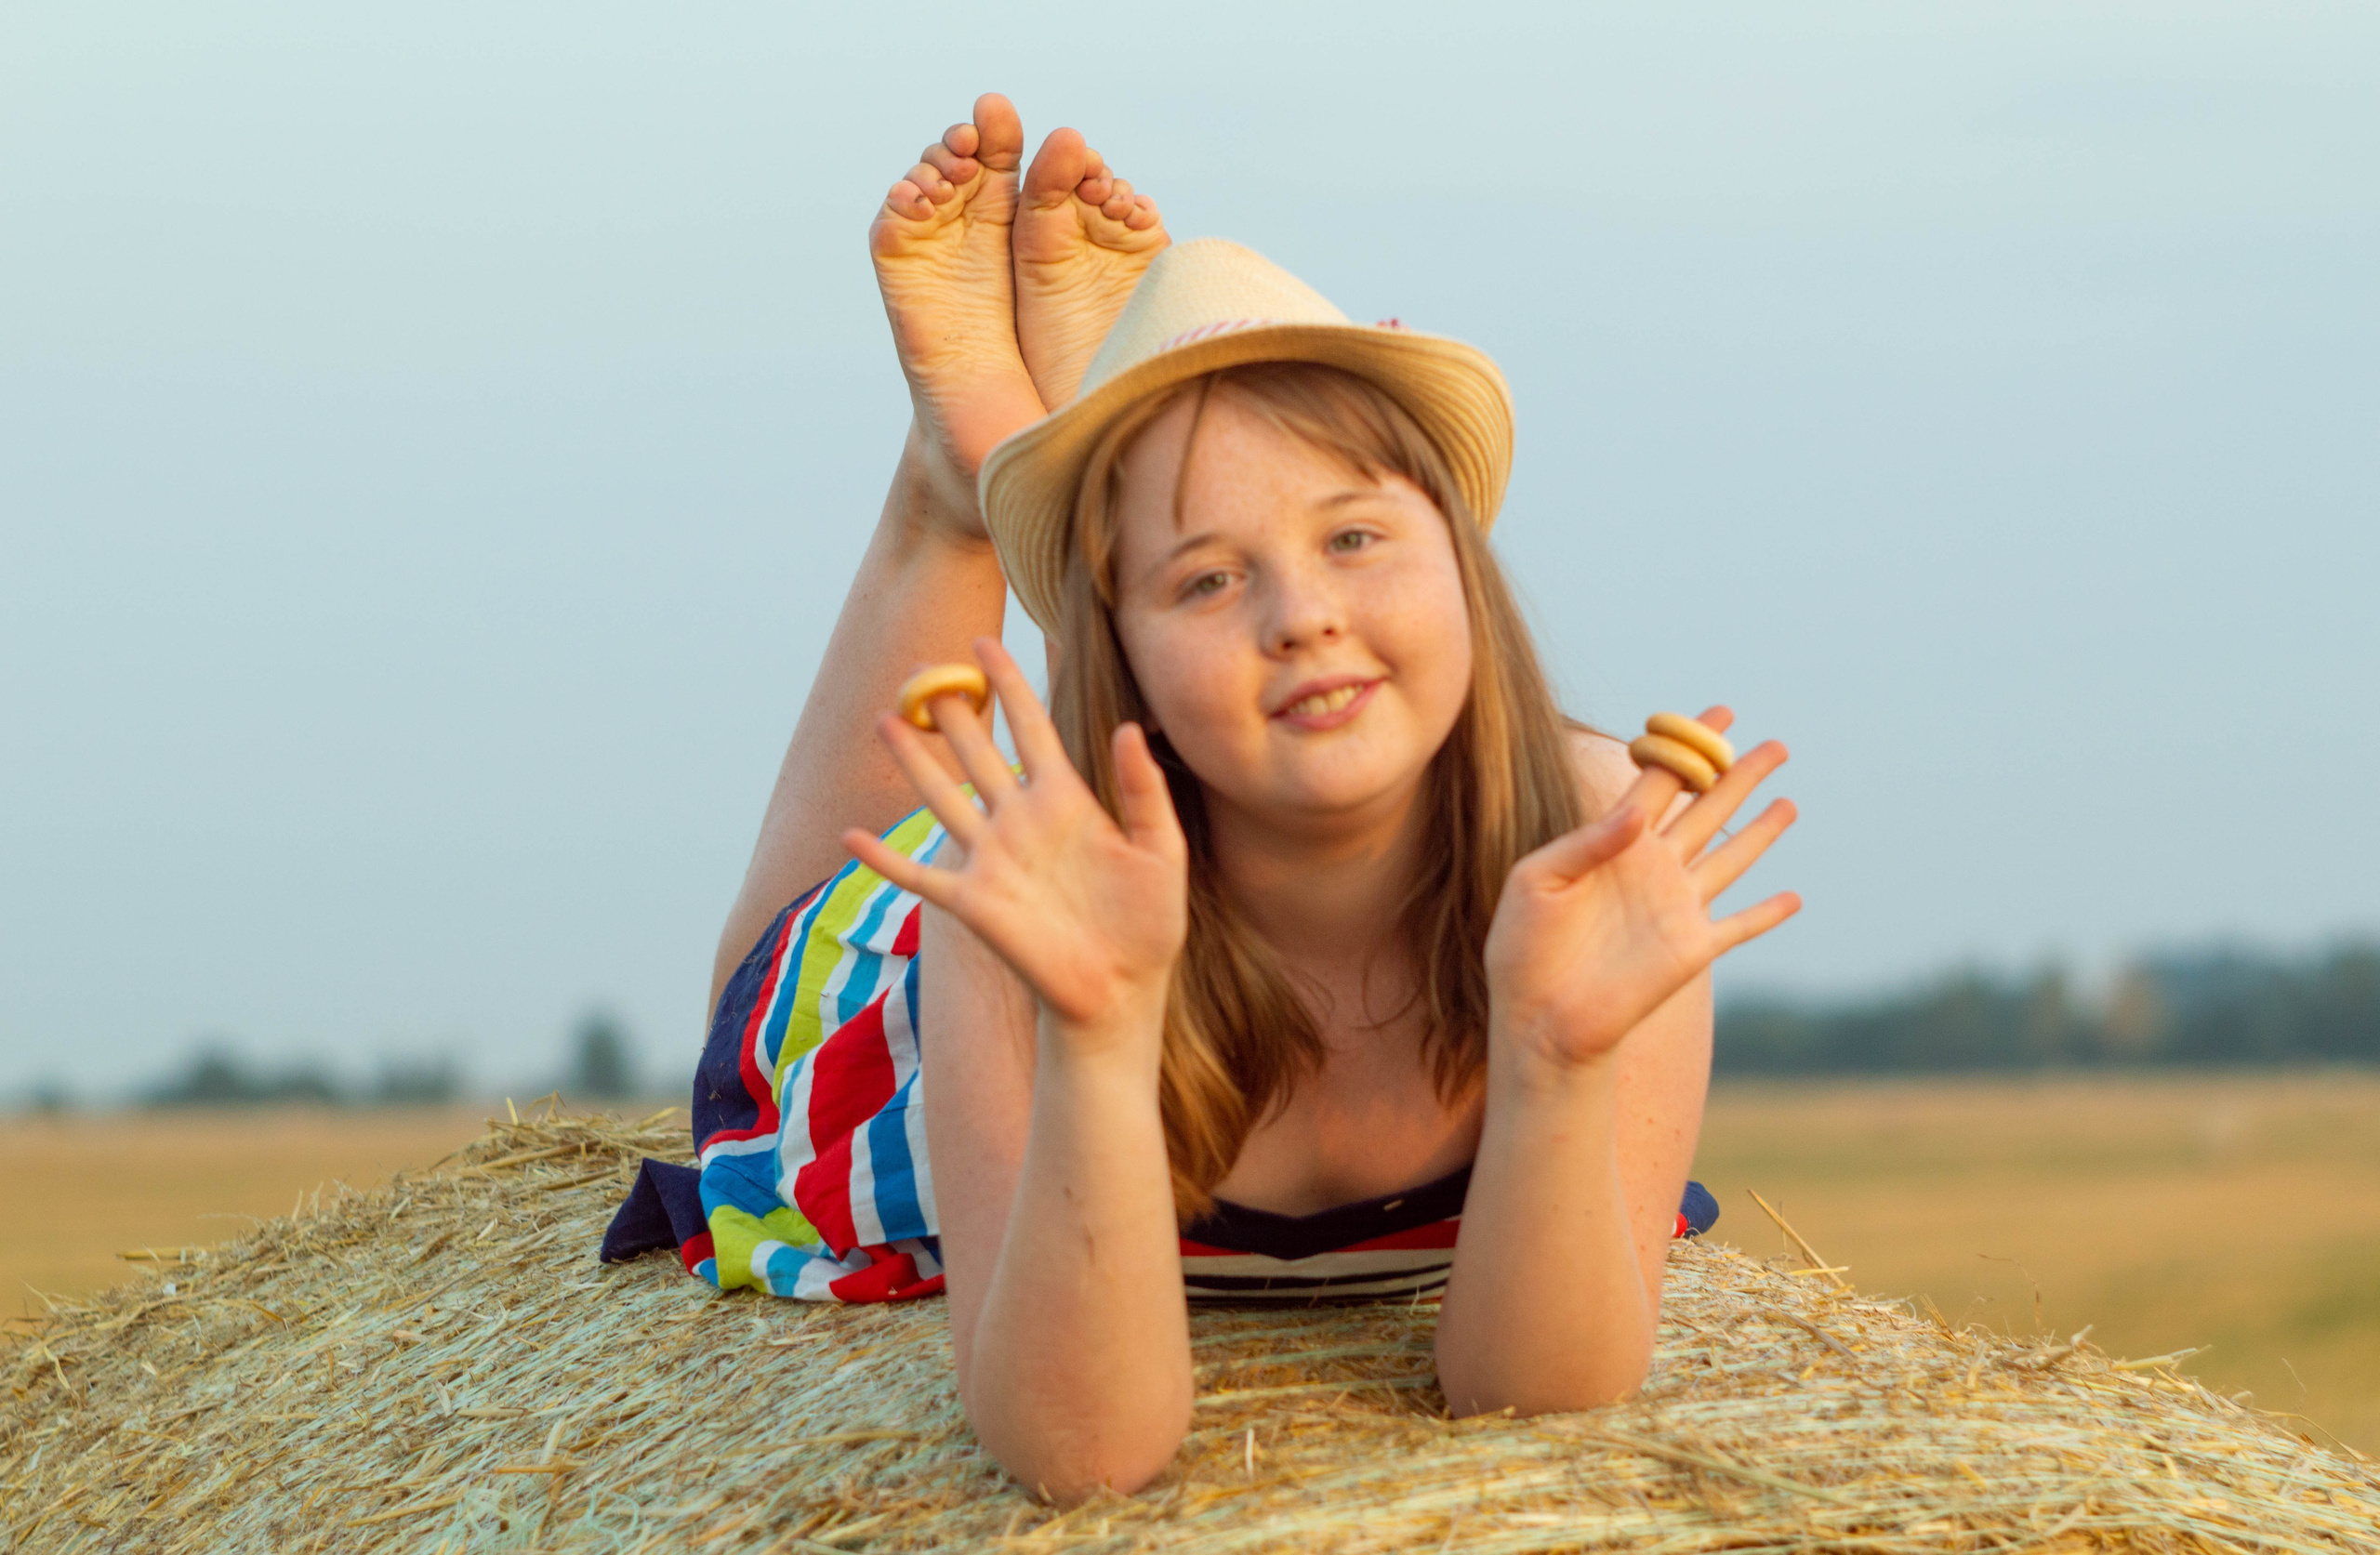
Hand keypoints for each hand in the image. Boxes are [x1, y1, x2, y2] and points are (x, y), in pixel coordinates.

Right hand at [843, 639, 1188, 1043]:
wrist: (1123, 989)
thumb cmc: (1148, 922)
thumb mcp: (1161, 850)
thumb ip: (1143, 791)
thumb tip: (1129, 728)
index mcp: (1065, 800)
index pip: (1031, 727)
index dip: (1009, 684)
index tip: (985, 642)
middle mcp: (1020, 820)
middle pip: (976, 752)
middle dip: (950, 711)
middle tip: (922, 670)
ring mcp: (993, 859)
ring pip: (942, 797)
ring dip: (912, 761)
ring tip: (885, 720)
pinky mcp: (974, 902)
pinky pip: (920, 875)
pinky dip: (884, 859)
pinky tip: (849, 836)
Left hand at [1483, 708, 1798, 1072]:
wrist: (1538, 1017)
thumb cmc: (1522, 947)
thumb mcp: (1536, 881)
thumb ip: (1585, 843)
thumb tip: (1638, 811)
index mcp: (1612, 842)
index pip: (1659, 781)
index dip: (1690, 746)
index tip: (1720, 714)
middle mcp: (1651, 867)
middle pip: (1706, 808)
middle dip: (1740, 776)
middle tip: (1775, 745)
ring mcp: (1675, 907)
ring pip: (1731, 857)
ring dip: (1762, 831)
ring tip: (1788, 800)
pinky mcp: (1691, 948)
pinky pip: (1739, 926)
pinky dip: (1768, 914)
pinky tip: (1794, 898)